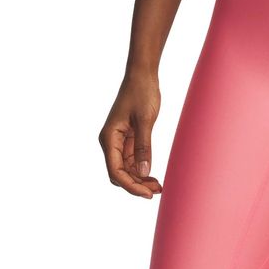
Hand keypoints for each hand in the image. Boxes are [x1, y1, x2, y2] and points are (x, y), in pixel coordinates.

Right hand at [98, 71, 163, 198]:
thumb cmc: (142, 93)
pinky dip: (141, 170)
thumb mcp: (145, 121)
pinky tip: (153, 176)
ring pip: (126, 170)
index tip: (148, 193)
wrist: (142, 75)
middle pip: (119, 174)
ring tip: (158, 186)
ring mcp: (118, 142)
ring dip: (140, 180)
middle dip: (136, 185)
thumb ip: (143, 147)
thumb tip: (143, 171)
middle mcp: (110, 142)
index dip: (131, 186)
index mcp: (109, 138)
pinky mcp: (128, 140)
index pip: (116, 171)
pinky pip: (132, 162)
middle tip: (157, 190)